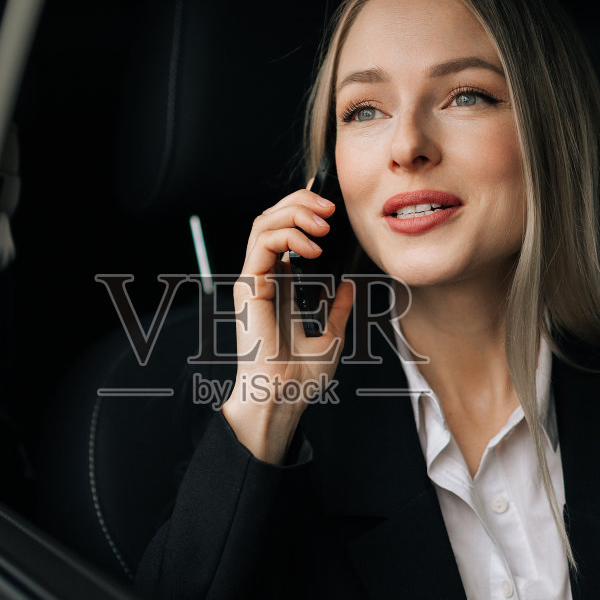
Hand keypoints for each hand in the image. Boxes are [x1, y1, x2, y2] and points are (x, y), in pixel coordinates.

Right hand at [223, 185, 356, 463]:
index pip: (285, 234)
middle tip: (329, 205)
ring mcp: (254, 281)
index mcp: (280, 288)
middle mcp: (264, 279)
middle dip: (300, 203)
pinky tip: (312, 246)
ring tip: (323, 222)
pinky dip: (289, 235)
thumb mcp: (331, 337)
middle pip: (272, 220)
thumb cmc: (300, 377)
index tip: (331, 207)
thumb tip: (350, 285)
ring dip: (294, 213)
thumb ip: (339, 309)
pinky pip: (263, 245)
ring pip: (263, 224)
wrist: (285, 396)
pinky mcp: (249, 286)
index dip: (303, 212)